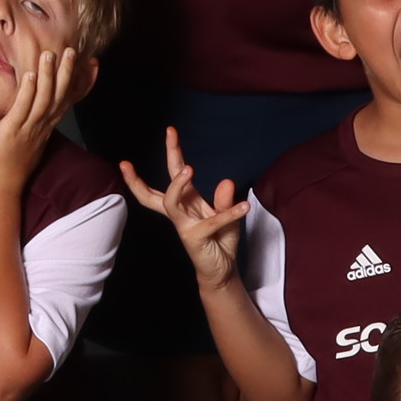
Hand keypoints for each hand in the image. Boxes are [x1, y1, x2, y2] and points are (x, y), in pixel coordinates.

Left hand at [0, 42, 88, 177]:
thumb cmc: (8, 164)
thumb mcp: (27, 141)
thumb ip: (33, 124)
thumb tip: (35, 112)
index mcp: (45, 127)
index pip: (66, 101)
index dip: (77, 82)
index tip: (88, 65)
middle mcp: (41, 127)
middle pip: (59, 96)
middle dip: (66, 72)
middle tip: (71, 51)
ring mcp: (28, 129)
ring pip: (43, 99)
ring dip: (48, 75)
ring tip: (50, 54)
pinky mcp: (12, 131)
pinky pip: (22, 108)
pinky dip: (27, 90)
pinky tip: (30, 74)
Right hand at [117, 129, 252, 292]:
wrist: (222, 270)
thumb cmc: (220, 240)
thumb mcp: (227, 214)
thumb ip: (224, 199)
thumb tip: (226, 181)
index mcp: (188, 202)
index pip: (174, 174)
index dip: (172, 152)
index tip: (170, 130)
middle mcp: (181, 213)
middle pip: (160, 189)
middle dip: (155, 167)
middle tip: (156, 145)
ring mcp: (185, 226)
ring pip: (173, 203)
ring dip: (179, 184)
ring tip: (190, 168)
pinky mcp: (195, 238)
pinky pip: (212, 222)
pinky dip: (229, 213)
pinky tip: (245, 206)